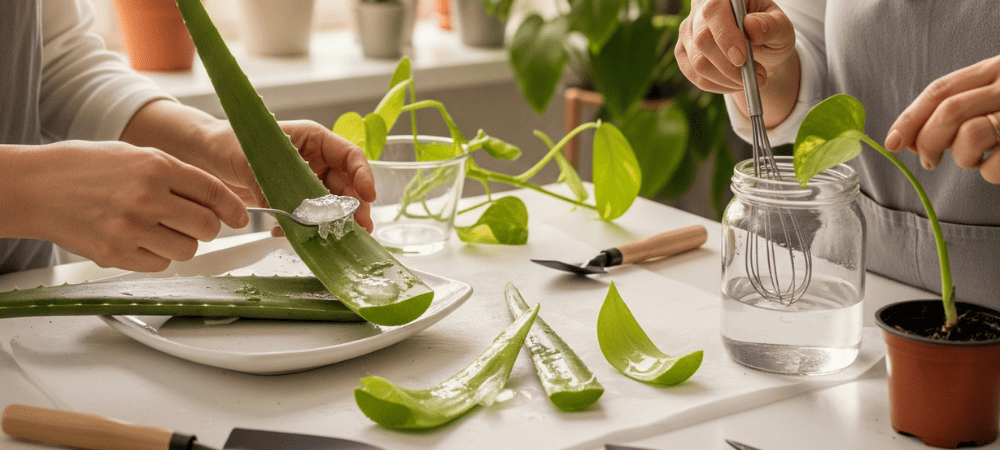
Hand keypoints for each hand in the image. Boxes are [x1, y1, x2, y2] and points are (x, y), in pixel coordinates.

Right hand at [10, 141, 248, 271]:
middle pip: (207, 227)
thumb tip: (221, 201)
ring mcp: (130, 229)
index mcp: (156, 167)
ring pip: (188, 250)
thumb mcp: (138, 156)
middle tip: (194, 222)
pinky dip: (156, 255)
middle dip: (208, 227)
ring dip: (181, 242)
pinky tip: (138, 239)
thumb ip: (180, 176)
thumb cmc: (88, 167)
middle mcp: (146, 198)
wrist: (36, 186)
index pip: (214, 193)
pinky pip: (160, 264)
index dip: (233, 209)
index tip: (240, 217)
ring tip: (158, 228)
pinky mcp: (115, 254)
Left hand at [202, 120, 375, 233]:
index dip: (363, 175)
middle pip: (347, 184)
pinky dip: (307, 229)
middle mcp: (315, 159)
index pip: (349, 155)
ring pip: (332, 203)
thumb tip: (289, 215)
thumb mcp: (249, 161)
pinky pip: (310, 216)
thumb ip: (271, 186)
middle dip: (355, 207)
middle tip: (359, 228)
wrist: (206, 156)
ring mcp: (306, 180)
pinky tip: (295, 237)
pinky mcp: (295, 199)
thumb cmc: (228, 144)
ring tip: (335, 237)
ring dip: (334, 222)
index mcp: (313, 139)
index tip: (368, 195)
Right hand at [675, 0, 795, 94]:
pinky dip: (718, 85)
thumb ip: (771, 25)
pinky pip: (695, 76)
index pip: (714, 11)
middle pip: (703, 40)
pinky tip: (734, 83)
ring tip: (750, 81)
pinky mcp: (683, 51)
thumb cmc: (769, 32)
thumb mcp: (781, 27)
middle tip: (757, 77)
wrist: (759, 46)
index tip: (742, 58)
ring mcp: (688, 31)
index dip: (725, 36)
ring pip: (698, 63)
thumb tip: (752, 26)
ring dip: (727, 79)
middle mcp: (700, 9)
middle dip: (729, 66)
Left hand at [884, 55, 999, 182]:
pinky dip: (990, 174)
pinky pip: (994, 167)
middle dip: (927, 142)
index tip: (890, 142)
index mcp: (996, 69)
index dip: (910, 118)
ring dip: (962, 159)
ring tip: (977, 159)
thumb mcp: (995, 95)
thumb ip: (958, 107)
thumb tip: (907, 139)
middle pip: (949, 112)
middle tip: (927, 160)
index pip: (940, 90)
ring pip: (970, 137)